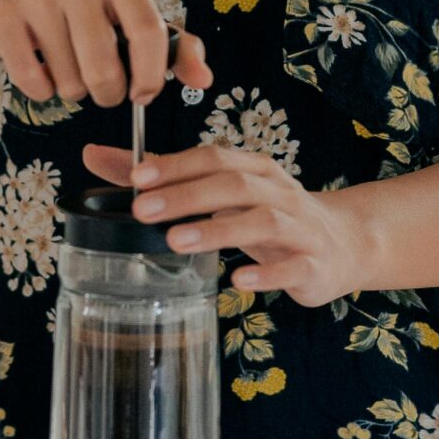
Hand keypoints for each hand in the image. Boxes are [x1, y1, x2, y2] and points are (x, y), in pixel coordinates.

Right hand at [0, 0, 212, 111]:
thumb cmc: (87, 5)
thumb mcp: (131, 14)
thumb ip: (174, 48)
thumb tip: (204, 81)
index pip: (148, 34)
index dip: (150, 77)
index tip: (142, 94)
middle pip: (104, 71)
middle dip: (108, 94)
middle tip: (103, 87)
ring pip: (68, 82)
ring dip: (72, 90)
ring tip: (68, 66)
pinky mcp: (1, 13)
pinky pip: (32, 82)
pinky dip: (41, 91)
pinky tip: (41, 68)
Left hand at [81, 142, 360, 306]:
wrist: (344, 242)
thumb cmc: (270, 212)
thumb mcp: (222, 189)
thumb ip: (161, 175)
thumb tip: (94, 156)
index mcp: (254, 168)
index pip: (213, 157)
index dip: (176, 165)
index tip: (137, 178)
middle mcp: (279, 191)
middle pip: (234, 184)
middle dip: (188, 195)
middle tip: (143, 211)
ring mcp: (300, 228)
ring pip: (263, 221)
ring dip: (219, 230)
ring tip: (178, 242)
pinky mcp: (315, 265)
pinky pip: (293, 267)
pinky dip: (266, 273)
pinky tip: (236, 282)